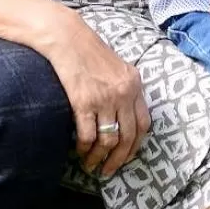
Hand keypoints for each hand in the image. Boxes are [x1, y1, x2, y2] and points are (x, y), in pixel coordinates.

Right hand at [40, 14, 151, 177]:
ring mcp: (104, 98)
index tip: (127, 156)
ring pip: (108, 140)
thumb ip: (125, 89)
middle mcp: (123, 92)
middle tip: (109, 171)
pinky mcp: (84, 101)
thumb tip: (124, 117)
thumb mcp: (116, 68)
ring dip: (100, 158)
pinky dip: (84, 148)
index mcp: (134, 84)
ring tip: (91, 165)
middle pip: (128, 136)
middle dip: (119, 159)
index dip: (136, 145)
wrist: (66, 37)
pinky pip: (88, 135)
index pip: (143, 124)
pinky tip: (80, 152)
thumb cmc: (88, 52)